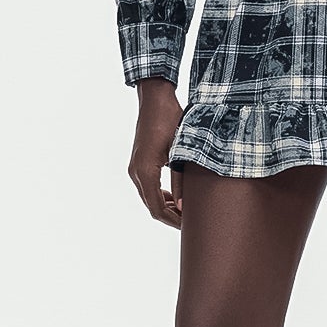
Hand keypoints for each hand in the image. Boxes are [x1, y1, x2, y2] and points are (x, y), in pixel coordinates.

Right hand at [128, 79, 184, 228]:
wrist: (155, 99)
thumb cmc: (170, 120)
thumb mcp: (181, 151)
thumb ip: (181, 180)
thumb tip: (185, 206)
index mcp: (145, 171)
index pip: (157, 208)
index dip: (174, 221)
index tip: (190, 226)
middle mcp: (136, 172)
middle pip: (152, 206)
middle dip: (171, 216)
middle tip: (192, 222)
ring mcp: (135, 167)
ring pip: (149, 198)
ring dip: (166, 206)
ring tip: (187, 212)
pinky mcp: (139, 162)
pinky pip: (148, 187)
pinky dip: (161, 196)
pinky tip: (177, 197)